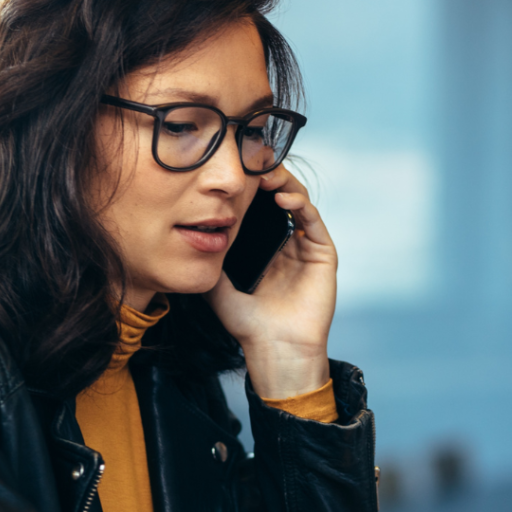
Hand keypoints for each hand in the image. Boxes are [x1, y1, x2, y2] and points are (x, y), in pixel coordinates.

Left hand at [206, 167, 336, 399]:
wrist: (274, 349)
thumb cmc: (247, 325)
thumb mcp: (218, 285)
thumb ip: (208, 260)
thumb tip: (187, 235)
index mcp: (266, 248)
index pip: (260, 207)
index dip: (250, 187)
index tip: (234, 171)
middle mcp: (288, 244)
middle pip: (281, 198)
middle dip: (268, 177)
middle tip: (251, 162)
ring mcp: (307, 248)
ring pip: (299, 203)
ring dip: (284, 184)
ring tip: (265, 174)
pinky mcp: (324, 255)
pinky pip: (313, 221)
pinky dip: (300, 205)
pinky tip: (283, 198)